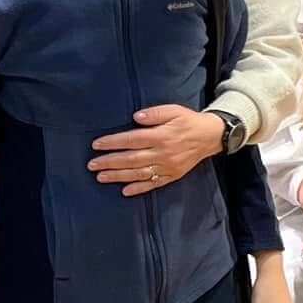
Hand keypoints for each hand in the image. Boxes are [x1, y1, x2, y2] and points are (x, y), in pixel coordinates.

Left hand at [90, 104, 222, 195]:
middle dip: (109, 162)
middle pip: (131, 159)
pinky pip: (154, 184)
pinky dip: (139, 188)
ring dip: (118, 176)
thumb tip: (136, 117)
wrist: (210, 136)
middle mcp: (163, 153)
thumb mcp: (174, 110)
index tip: (96, 145)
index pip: (132, 140)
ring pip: (139, 173)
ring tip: (101, 177)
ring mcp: (167, 166)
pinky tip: (125, 191)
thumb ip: (155, 113)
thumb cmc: (188, 121)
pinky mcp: (172, 175)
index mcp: (161, 136)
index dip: (113, 143)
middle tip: (91, 165)